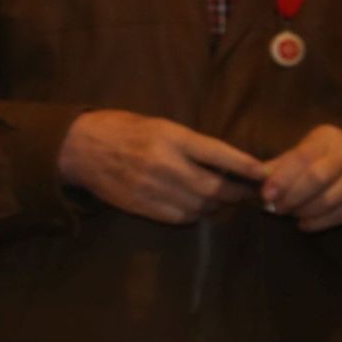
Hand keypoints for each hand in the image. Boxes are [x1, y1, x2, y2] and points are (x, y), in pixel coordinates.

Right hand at [58, 109, 263, 223]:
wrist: (79, 148)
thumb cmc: (122, 129)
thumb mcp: (160, 125)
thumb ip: (191, 143)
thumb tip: (228, 162)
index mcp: (170, 138)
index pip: (218, 154)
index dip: (245, 166)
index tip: (263, 172)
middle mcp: (163, 164)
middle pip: (214, 187)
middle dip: (236, 192)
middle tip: (247, 192)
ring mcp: (151, 188)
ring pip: (200, 206)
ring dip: (216, 205)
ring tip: (223, 199)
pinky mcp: (141, 206)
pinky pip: (179, 216)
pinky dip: (195, 214)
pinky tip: (197, 207)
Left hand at [257, 125, 341, 231]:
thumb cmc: (329, 154)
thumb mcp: (307, 148)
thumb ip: (281, 163)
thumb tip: (252, 175)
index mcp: (328, 139)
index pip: (302, 159)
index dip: (282, 179)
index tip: (265, 195)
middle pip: (316, 179)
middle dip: (291, 197)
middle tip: (274, 209)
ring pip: (329, 200)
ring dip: (303, 211)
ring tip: (289, 214)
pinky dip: (320, 222)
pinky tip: (304, 224)